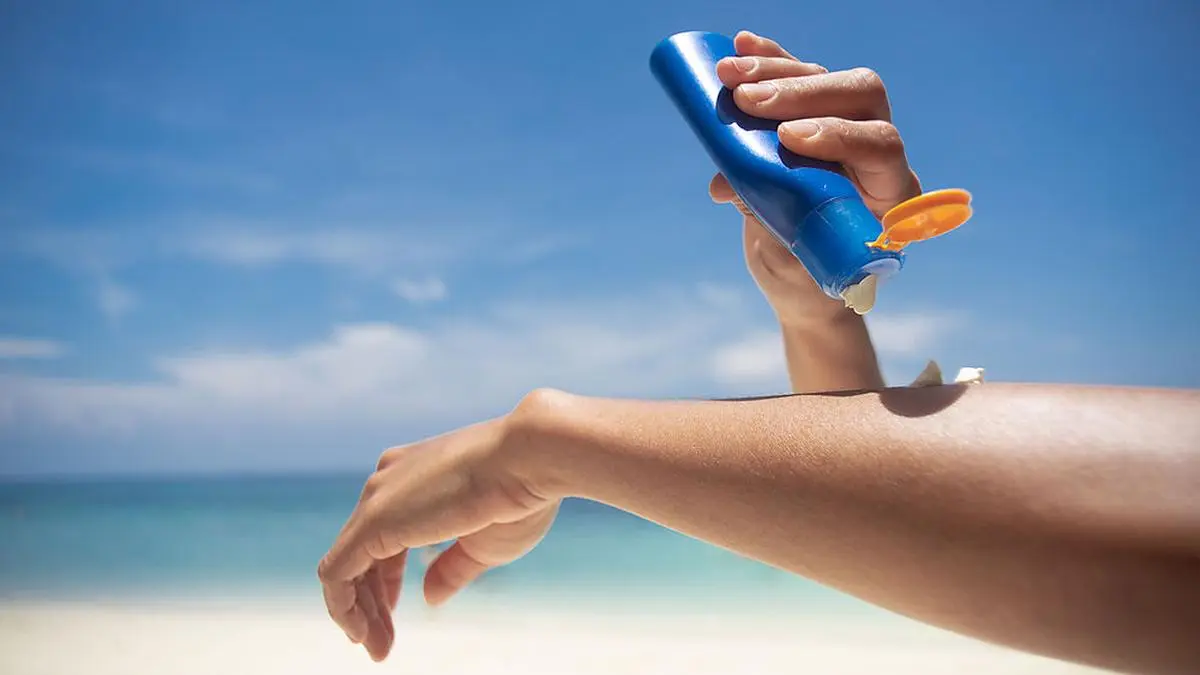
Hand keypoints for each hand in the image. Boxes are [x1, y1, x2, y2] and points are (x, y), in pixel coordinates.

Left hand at [317, 401, 557, 661]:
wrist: (531, 459)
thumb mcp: (482, 544)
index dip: (385, 581)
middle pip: (361, 552)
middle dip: (370, 603)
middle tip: (382, 645)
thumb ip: (450, 569)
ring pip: (345, 564)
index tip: (396, 613)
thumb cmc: (519, 495)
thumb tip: (428, 596)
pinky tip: (361, 633)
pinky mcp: (373, 521)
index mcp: (413, 476)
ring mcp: (377, 497)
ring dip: (358, 612)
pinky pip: (337, 573)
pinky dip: (344, 607)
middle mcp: (387, 480)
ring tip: (377, 648)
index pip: (383, 536)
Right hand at [708, 31, 922, 323]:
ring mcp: (850, 128)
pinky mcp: (818, 117)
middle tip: (747, 101)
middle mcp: (878, 153)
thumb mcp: (790, 266)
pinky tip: (743, 46)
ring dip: (777, 72)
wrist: (809, 282)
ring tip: (728, 76)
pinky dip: (772, 61)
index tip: (788, 140)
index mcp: (891, 195)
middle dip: (801, 93)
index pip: (882, 147)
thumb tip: (725, 183)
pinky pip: (801, 77)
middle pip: (859, 97)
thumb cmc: (809, 282)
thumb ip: (767, 223)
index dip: (839, 136)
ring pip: (828, 80)